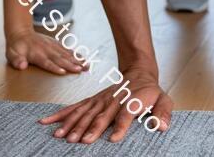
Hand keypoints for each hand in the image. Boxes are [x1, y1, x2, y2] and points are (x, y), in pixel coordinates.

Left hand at [5, 29, 85, 74]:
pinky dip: (75, 54)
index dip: (55, 67)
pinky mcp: (55, 44)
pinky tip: (83, 58)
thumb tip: (22, 66)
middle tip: (82, 69)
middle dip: (71, 64)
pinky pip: (67, 49)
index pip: (47, 62)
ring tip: (86, 65)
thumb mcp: (11, 54)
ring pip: (66, 54)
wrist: (21, 32)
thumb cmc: (16, 46)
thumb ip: (16, 60)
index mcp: (36, 54)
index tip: (63, 72)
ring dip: (77, 60)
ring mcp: (52, 46)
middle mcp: (47, 49)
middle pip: (60, 58)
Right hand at [38, 67, 171, 143]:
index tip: (113, 138)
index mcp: (131, 101)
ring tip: (60, 135)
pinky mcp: (92, 100)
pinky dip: (62, 114)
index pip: (125, 114)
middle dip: (89, 128)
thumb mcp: (164, 99)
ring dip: (72, 123)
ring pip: (84, 111)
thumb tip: (162, 126)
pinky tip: (49, 121)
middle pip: (100, 115)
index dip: (120, 125)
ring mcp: (100, 100)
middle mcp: (112, 100)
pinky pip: (76, 107)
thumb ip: (164, 112)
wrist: (139, 73)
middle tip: (79, 141)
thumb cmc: (151, 91)